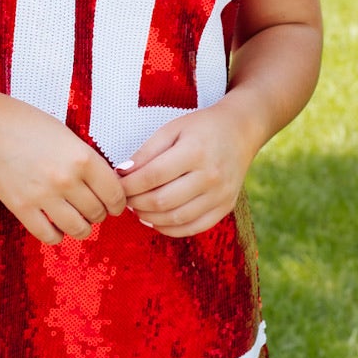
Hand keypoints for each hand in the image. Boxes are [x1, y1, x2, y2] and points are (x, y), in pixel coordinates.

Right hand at [0, 88, 127, 245]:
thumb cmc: (24, 123)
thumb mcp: (65, 135)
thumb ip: (85, 160)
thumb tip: (102, 186)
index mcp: (82, 157)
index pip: (115, 193)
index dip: (118, 203)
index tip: (114, 205)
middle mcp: (67, 179)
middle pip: (98, 212)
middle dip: (99, 214)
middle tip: (93, 210)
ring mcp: (43, 195)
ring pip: (77, 228)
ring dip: (82, 228)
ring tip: (77, 222)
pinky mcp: (21, 207)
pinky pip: (48, 235)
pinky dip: (57, 236)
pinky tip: (55, 227)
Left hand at [119, 99, 261, 237]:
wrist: (240, 131)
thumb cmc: (201, 128)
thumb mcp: (172, 129)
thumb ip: (147, 152)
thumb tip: (122, 174)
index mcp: (195, 151)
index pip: (153, 176)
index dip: (129, 185)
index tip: (116, 184)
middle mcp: (210, 176)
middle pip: (163, 201)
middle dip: (136, 203)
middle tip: (125, 198)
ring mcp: (220, 194)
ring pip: (176, 218)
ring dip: (149, 218)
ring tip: (138, 208)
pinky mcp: (225, 207)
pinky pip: (194, 228)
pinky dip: (170, 229)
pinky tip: (156, 220)